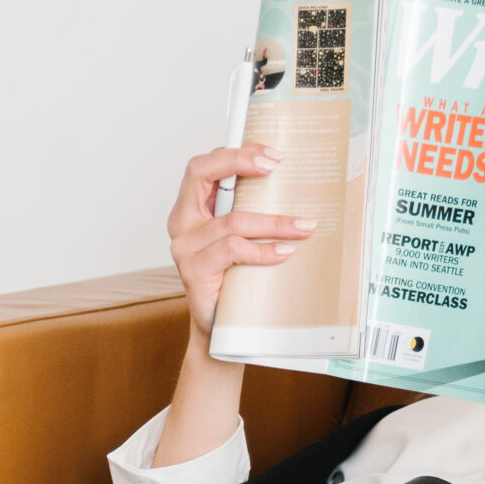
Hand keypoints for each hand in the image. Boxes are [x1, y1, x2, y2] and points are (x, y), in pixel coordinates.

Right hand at [166, 148, 313, 336]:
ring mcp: (185, 248)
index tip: (270, 156)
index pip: (203, 167)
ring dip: (273, 221)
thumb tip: (291, 188)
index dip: (234, 154)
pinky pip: (233, 250)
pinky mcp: (194, 272)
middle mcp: (182, 224)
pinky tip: (284, 252)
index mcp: (190, 209)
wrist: (222, 328)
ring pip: (231, 220)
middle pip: (201, 174)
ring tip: (302, 226)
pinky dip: (262, 250)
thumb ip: (248, 212)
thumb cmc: (233, 279)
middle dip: (240, 163)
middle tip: (276, 167)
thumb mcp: (241, 238)